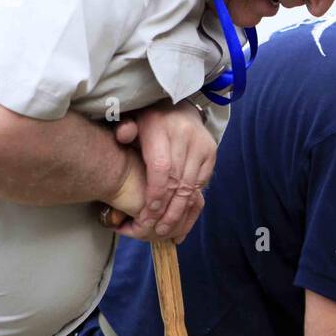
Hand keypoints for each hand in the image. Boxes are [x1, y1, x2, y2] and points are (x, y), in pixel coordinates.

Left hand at [108, 100, 215, 241]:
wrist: (178, 106)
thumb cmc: (148, 120)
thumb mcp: (132, 121)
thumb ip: (125, 130)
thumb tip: (123, 136)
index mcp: (161, 127)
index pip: (161, 167)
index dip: (155, 194)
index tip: (147, 214)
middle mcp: (185, 136)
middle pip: (177, 181)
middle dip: (165, 210)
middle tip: (153, 229)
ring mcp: (202, 145)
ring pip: (191, 187)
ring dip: (178, 212)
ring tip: (166, 230)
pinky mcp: (211, 153)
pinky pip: (201, 185)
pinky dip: (190, 204)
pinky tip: (180, 219)